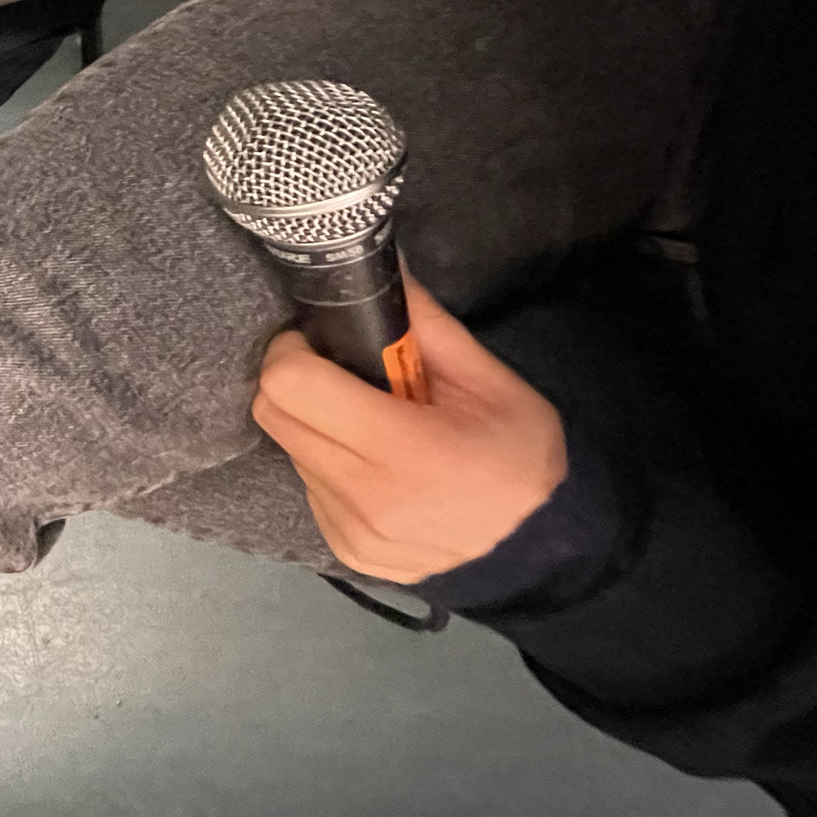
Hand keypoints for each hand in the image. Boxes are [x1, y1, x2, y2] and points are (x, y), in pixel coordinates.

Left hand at [253, 274, 566, 582]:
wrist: (541, 547)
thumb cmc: (521, 456)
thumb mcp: (492, 383)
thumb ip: (426, 325)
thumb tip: (381, 265)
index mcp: (408, 452)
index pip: (293, 384)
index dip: (294, 351)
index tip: (317, 342)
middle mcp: (369, 500)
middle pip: (275, 414)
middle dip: (296, 383)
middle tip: (342, 376)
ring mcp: (353, 533)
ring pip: (287, 449)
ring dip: (314, 427)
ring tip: (370, 426)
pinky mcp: (345, 552)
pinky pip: (307, 487)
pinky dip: (328, 466)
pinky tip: (374, 467)